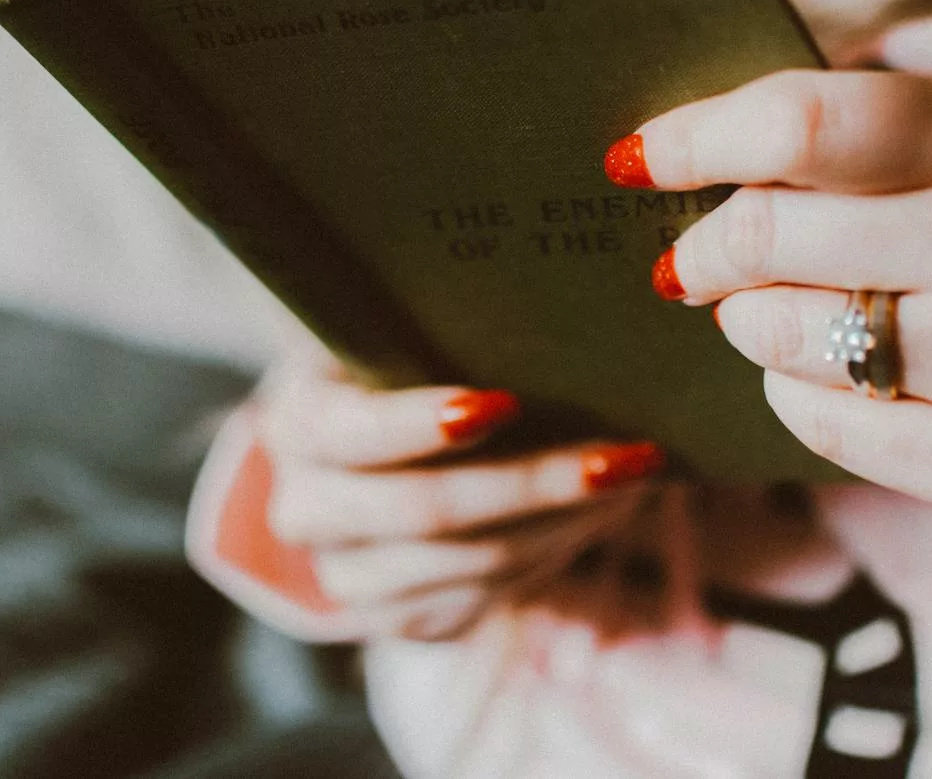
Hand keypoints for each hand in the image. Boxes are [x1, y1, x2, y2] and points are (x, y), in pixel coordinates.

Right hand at [245, 342, 664, 640]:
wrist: (364, 458)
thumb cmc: (398, 374)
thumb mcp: (393, 340)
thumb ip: (440, 327)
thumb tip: (556, 311)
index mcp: (298, 424)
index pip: (353, 432)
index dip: (424, 422)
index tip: (506, 401)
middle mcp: (307, 510)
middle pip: (425, 510)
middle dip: (535, 482)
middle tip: (623, 455)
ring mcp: (349, 577)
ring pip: (471, 563)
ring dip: (564, 521)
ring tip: (632, 476)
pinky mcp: (398, 619)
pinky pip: (488, 596)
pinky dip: (554, 551)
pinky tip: (598, 512)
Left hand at [613, 69, 931, 540]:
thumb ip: (850, 140)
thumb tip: (678, 149)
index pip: (804, 121)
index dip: (697, 140)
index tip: (636, 159)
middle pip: (768, 230)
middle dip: (704, 249)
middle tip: (693, 260)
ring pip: (778, 334)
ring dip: (749, 323)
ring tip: (786, 316)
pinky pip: (815, 421)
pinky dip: (796, 396)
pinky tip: (842, 381)